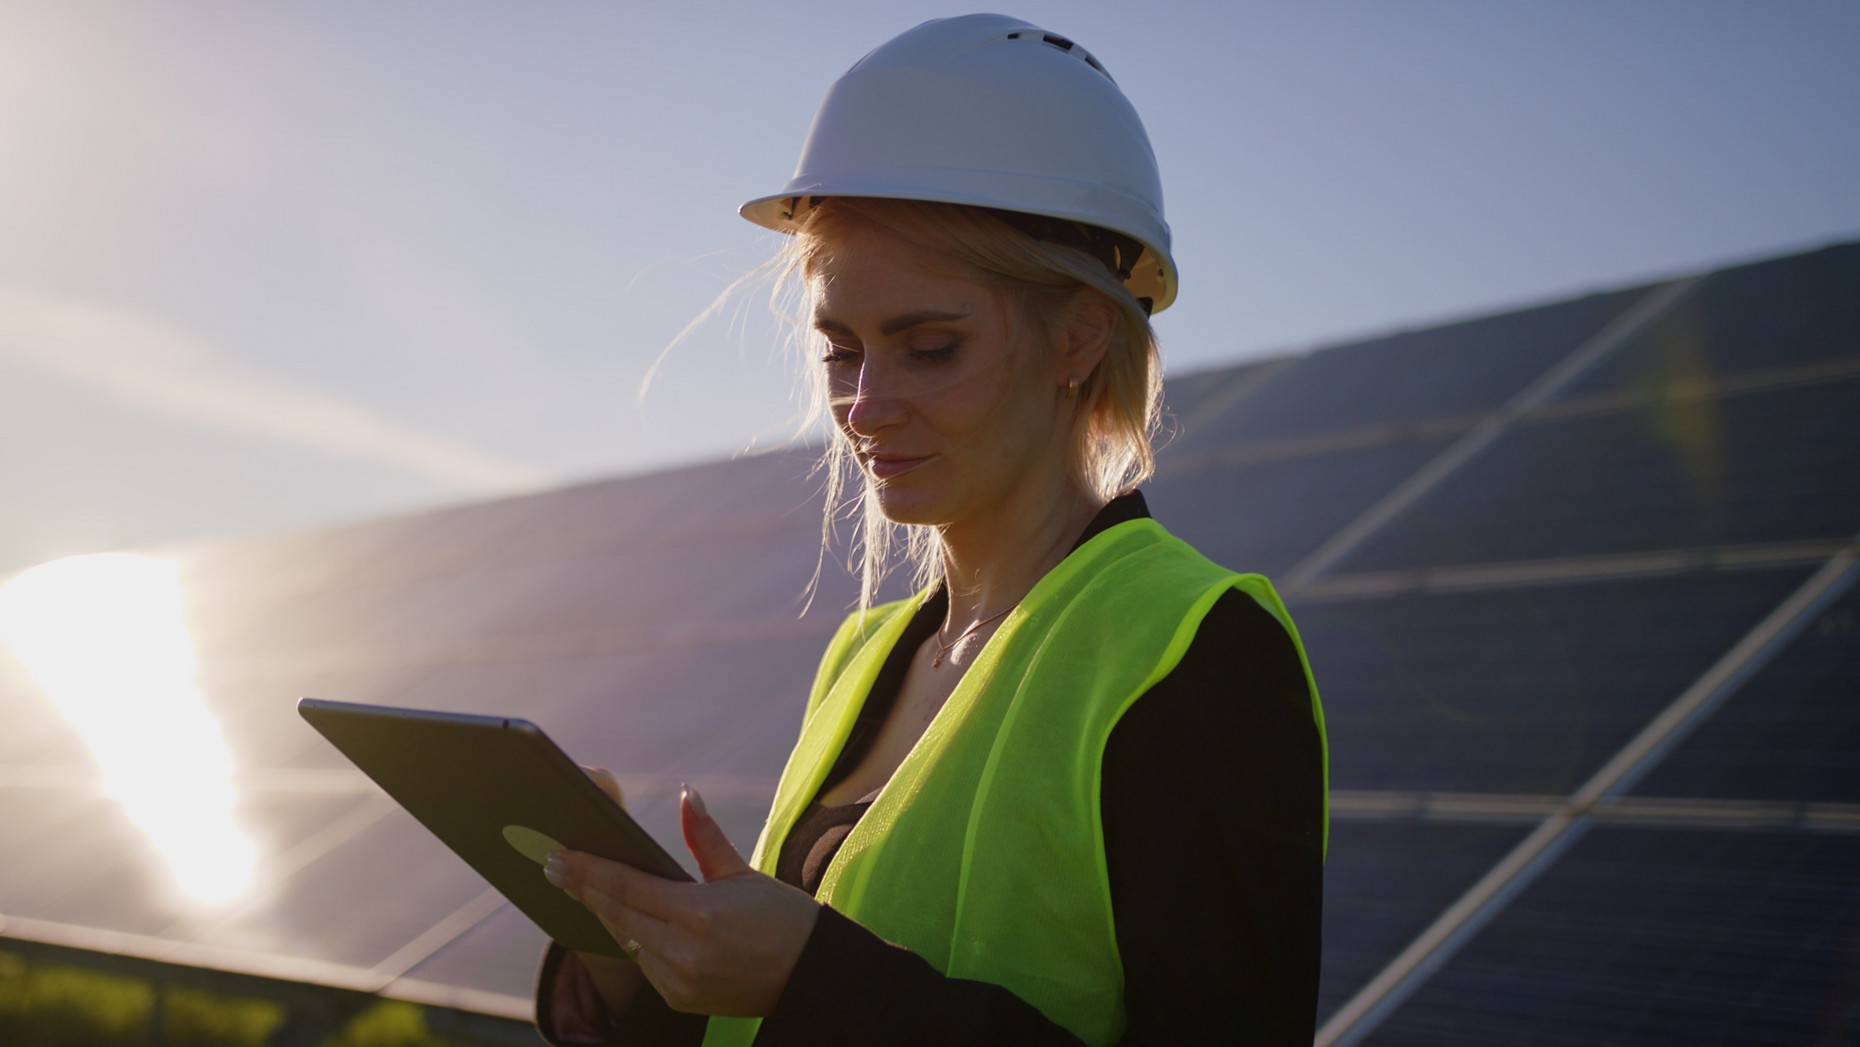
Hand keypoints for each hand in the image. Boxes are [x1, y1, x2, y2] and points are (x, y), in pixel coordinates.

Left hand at [546, 786, 821, 1016]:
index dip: (588, 870)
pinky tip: (626, 922)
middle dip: (584, 889)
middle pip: (617, 914)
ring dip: (608, 914)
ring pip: (627, 940)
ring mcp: (679, 981)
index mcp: (699, 913)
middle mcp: (684, 951)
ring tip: (585, 889)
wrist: (808, 976)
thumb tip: (687, 795)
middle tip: (555, 868)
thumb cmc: (783, 918)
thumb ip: (706, 838)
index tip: (559, 857)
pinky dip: (635, 941)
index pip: (628, 887)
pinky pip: (645, 965)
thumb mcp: (744, 874)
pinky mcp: (680, 1000)